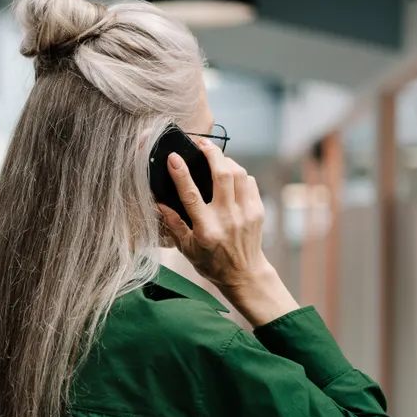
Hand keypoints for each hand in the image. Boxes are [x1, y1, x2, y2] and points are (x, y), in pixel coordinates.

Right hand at [158, 139, 298, 326]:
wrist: (244, 274)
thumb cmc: (211, 262)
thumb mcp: (186, 248)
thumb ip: (173, 224)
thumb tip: (158, 202)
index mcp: (206, 229)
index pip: (191, 195)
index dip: (181, 173)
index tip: (173, 157)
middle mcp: (227, 219)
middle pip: (222, 175)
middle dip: (212, 153)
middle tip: (202, 143)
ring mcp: (245, 214)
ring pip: (239, 174)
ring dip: (226, 160)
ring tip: (215, 156)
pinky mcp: (257, 211)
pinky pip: (250, 182)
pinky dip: (240, 173)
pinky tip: (230, 174)